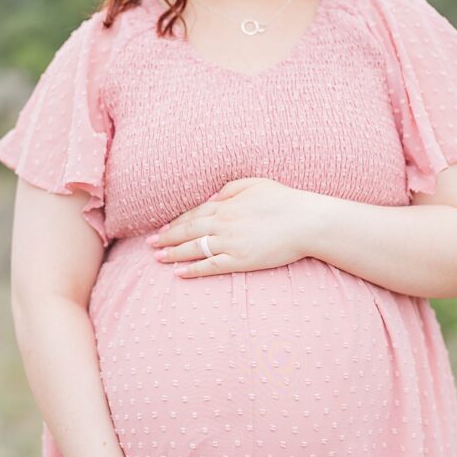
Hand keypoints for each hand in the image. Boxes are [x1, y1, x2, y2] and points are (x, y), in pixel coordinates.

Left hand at [147, 178, 316, 277]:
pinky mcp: (240, 260)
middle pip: (188, 231)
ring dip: (173, 254)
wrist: (307, 221)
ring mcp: (230, 243)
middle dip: (166, 238)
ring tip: (157, 257)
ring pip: (194, 249)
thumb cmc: (286, 200)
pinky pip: (211, 266)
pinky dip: (193, 270)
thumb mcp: (256, 183)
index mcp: (226, 205)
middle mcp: (223, 223)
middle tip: (149, 244)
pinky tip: (179, 273)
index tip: (161, 227)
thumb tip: (211, 197)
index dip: (175, 222)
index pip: (193, 214)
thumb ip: (230, 188)